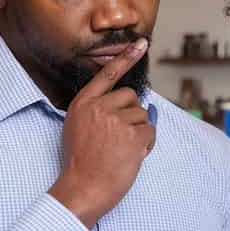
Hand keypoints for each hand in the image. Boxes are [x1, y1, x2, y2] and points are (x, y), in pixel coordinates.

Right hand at [48, 37, 153, 228]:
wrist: (83, 187)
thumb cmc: (82, 163)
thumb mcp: (79, 128)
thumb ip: (99, 111)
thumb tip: (133, 102)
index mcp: (83, 104)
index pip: (107, 74)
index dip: (126, 57)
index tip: (141, 42)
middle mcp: (98, 107)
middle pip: (130, 96)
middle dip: (131, 114)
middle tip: (120, 136)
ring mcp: (116, 120)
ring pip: (142, 115)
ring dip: (139, 132)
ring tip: (121, 150)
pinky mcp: (132, 134)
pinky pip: (150, 131)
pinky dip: (146, 144)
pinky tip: (131, 155)